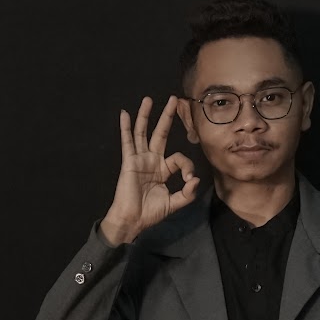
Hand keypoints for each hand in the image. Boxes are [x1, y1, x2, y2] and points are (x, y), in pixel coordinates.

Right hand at [100, 97, 198, 245]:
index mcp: (163, 169)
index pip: (178, 158)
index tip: (189, 180)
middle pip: (161, 134)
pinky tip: (124, 114)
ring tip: (148, 100)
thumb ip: (187, 193)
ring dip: (146, 116)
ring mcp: (140, 159)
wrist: (133, 220)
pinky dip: (125, 127)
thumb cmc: (150, 213)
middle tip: (174, 99)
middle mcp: (152, 160)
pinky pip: (127, 142)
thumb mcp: (174, 203)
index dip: (187, 167)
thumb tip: (195, 179)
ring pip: (143, 133)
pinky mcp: (130, 161)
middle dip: (167, 117)